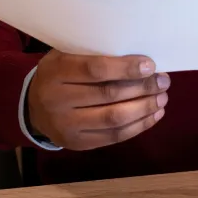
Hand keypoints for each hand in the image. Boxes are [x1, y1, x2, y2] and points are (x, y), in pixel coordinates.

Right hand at [27, 51, 169, 149]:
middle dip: (143, 88)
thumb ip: (96, 54)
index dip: (126, 68)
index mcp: (55, 72)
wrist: (34, 107)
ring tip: (162, 98)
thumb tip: (140, 58)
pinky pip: (114, 136)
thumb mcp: (68, 55)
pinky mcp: (78, 143)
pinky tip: (154, 114)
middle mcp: (56, 100)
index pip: (95, 70)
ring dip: (145, 108)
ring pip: (114, 119)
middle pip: (108, 95)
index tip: (150, 66)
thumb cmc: (61, 74)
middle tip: (164, 81)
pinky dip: (139, 126)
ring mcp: (66, 126)